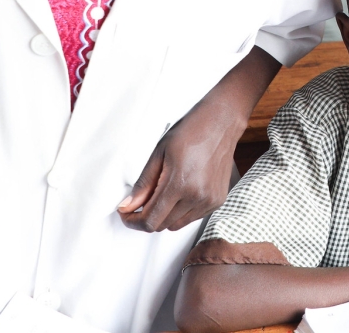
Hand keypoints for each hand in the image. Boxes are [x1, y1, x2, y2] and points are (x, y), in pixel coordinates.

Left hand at [117, 98, 241, 231]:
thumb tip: (129, 205)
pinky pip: (192, 218)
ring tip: (161, 194)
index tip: (127, 214)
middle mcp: (197, 196)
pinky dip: (180, 211)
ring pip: (176, 225)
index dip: (133, 221)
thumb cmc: (192, 131)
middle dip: (146, 217)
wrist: (221, 123)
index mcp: (180, 184)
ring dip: (164, 215)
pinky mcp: (218, 200)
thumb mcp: (159, 153)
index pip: (150, 220)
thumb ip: (143, 184)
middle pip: (162, 225)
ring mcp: (209, 200)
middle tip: (140, 202)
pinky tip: (179, 193)